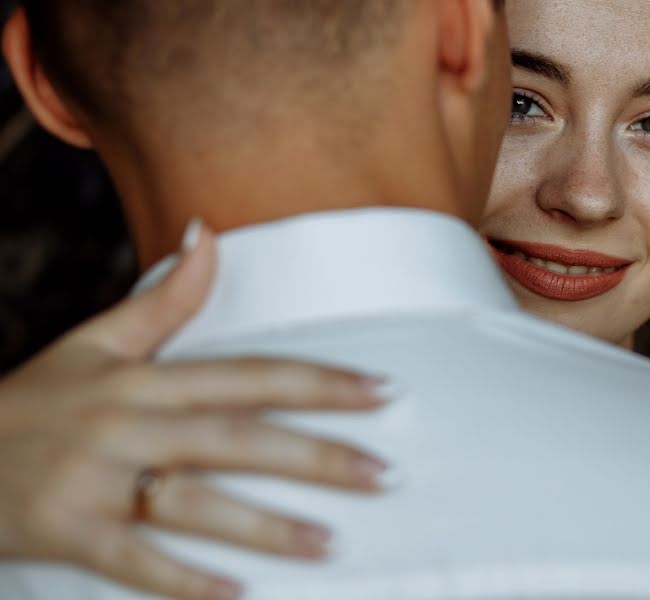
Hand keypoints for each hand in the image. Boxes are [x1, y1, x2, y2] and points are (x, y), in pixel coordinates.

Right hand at [0, 222, 390, 599]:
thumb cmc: (36, 398)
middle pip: (236, 438)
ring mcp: (95, 481)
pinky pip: (134, 561)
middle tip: (384, 473)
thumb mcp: (95, 341)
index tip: (382, 390)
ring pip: (195, 503)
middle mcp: (127, 424)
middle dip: (316, 456)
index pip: (249, 375)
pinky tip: (239, 594)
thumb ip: (165, 298)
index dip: (318, 382)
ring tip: (332, 541)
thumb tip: (209, 232)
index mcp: (145, 379)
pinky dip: (184, 581)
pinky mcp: (68, 532)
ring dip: (266, 526)